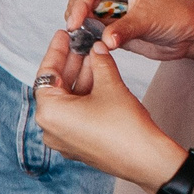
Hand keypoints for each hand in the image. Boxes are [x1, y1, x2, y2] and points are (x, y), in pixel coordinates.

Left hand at [28, 34, 180, 187]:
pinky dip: (85, 95)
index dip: (57, 51)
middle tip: (82, 42)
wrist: (146, 159)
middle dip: (72, 63)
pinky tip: (100, 77)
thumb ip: (99, 61)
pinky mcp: (78, 145)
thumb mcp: (109, 84)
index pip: (47, 74)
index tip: (62, 35)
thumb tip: (96, 48)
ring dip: (82, 78)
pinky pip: (76, 114)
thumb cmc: (124, 125)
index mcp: (49, 113)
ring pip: (68, 100)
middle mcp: (50, 129)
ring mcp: (63, 139)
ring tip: (96, 56)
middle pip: (57, 87)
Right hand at [60, 0, 193, 64]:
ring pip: (85, 14)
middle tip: (75, 32)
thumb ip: (123, 30)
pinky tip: (86, 44)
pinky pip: (93, 29)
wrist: (191, 35)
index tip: (75, 22)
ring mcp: (112, 4)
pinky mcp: (112, 22)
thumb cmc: (178, 15)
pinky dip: (88, 37)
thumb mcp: (147, 20)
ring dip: (81, 27)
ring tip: (80, 40)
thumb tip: (104, 40)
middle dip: (78, 15)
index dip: (81, 3)